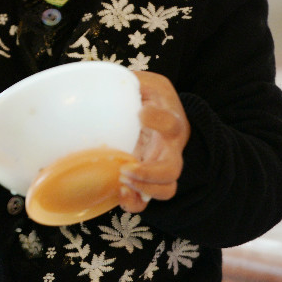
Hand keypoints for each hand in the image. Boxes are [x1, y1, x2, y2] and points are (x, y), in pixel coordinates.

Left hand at [119, 71, 189, 212]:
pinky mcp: (147, 180)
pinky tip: (119, 193)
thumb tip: (108, 78)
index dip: (158, 120)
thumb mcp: (150, 84)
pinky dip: (134, 202)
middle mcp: (170, 149)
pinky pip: (146, 200)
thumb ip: (134, 81)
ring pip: (166, 190)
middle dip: (150, 173)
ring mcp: (160, 167)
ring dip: (143, 189)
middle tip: (127, 167)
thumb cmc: (156, 100)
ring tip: (121, 179)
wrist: (168, 120)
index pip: (171, 123)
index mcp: (170, 122)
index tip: (141, 112)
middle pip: (172, 169)